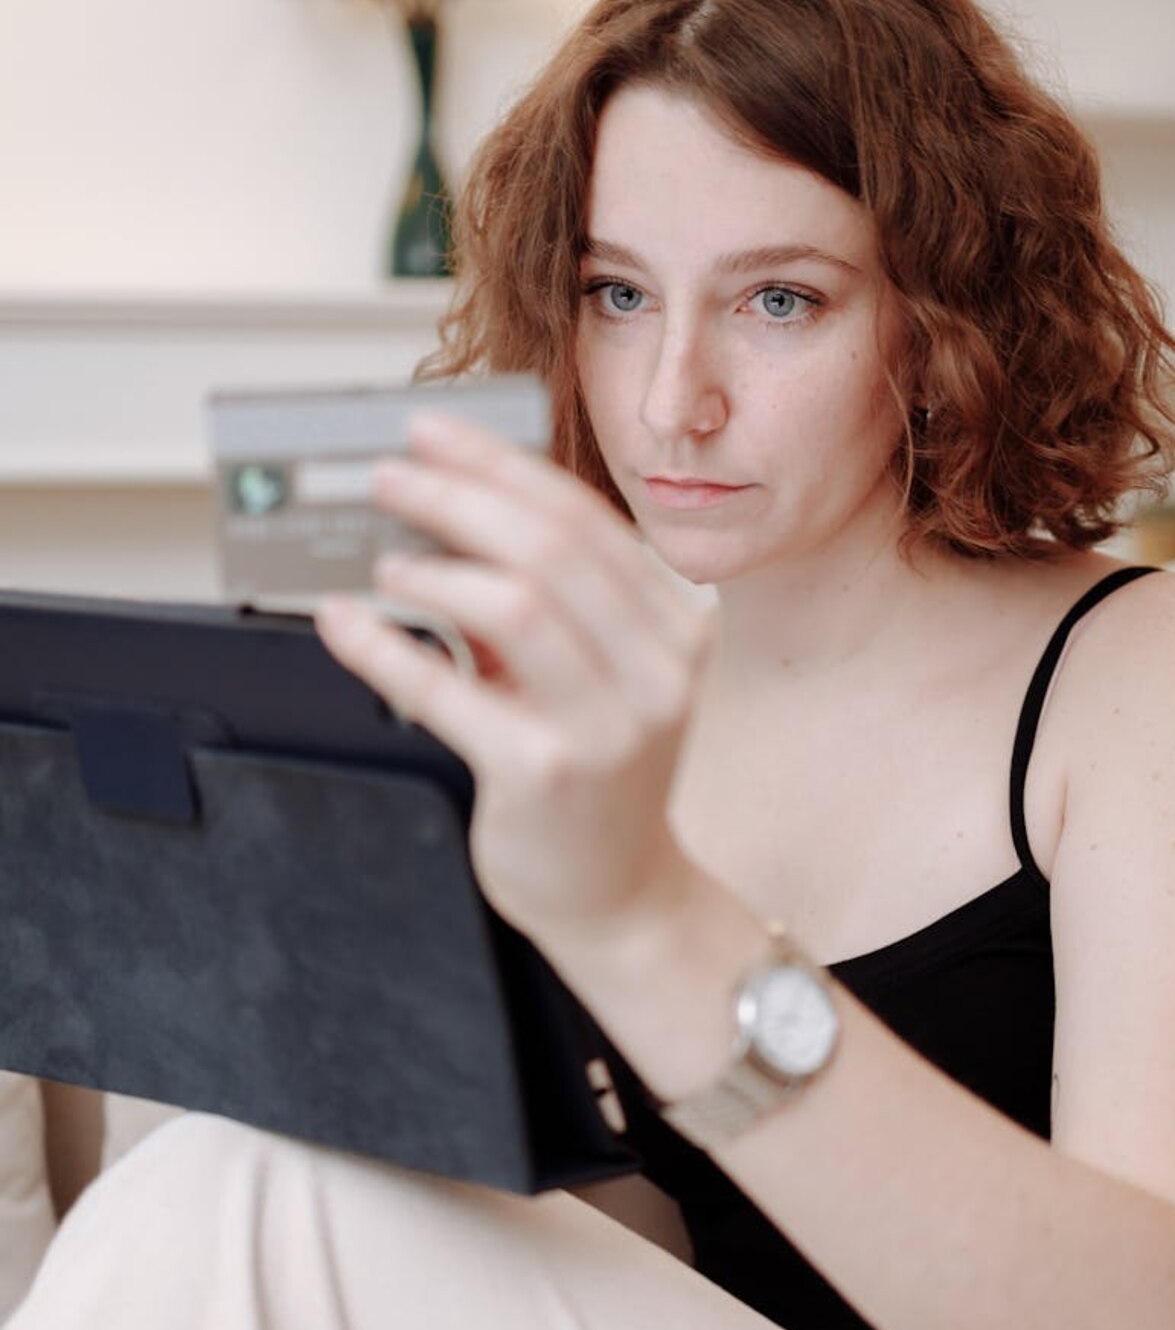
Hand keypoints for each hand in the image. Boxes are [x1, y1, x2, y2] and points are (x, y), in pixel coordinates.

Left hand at [312, 410, 713, 953]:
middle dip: (457, 499)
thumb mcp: (595, 677)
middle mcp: (654, 670)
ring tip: (385, 564)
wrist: (618, 894)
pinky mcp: (546, 773)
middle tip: (389, 480)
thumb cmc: (596, 775)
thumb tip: (441, 521)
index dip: (499, 466)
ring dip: (433, 571)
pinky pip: (450, 690)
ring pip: (516, 604)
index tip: (433, 435)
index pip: (582, 519)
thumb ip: (545, 603)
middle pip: (549, 548)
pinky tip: (346, 626)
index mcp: (672, 629)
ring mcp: (607, 724)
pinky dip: (387, 649)